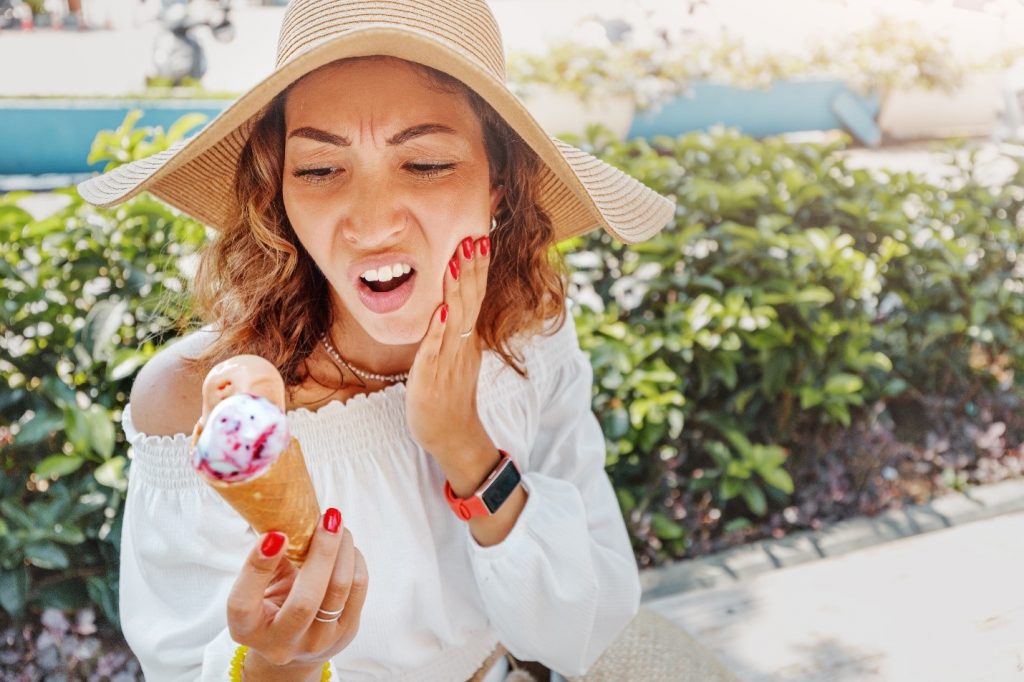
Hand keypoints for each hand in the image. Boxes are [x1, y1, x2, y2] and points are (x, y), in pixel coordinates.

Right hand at [226, 509, 368, 671]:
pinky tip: (345, 547)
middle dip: (321, 552)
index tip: (275, 534)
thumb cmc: (270, 604)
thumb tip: (284, 513)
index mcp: (247, 629)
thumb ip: (267, 558)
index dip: (256, 568)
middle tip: (327, 518)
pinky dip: (354, 559)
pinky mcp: (346, 633)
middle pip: (305, 601)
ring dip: (343, 549)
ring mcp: (317, 642)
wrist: (295, 645)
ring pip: (340, 589)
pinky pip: (357, 587)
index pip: (243, 603)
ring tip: (337, 525)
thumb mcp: (256, 586)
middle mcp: (281, 643)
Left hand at [406, 233, 492, 460]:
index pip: (476, 295)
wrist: (452, 434)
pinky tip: (441, 310)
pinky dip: (439, 330)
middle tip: (474, 235)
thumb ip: (455, 329)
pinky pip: (436, 349)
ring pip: (456, 318)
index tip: (480, 237)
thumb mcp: (455, 355)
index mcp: (467, 337)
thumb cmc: (449, 394)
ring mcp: (450, 359)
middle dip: (471, 267)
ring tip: (457, 259)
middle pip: (470, 299)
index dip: (478, 267)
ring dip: (457, 288)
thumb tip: (451, 303)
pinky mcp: (433, 376)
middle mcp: (462, 344)